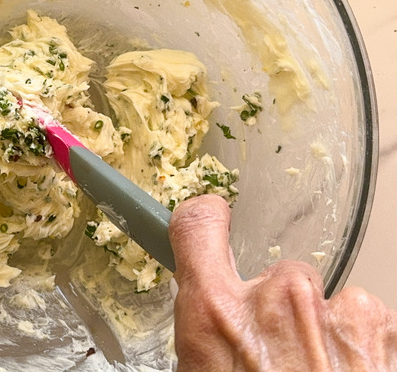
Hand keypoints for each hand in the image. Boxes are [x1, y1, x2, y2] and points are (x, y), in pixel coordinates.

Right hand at [169, 194, 396, 370]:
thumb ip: (207, 334)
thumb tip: (209, 323)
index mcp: (216, 315)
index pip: (197, 226)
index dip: (203, 219)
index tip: (208, 221)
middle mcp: (278, 300)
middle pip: (278, 275)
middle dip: (279, 311)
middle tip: (279, 360)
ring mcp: (340, 313)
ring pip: (329, 302)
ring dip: (325, 332)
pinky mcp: (386, 329)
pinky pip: (367, 322)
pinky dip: (361, 349)